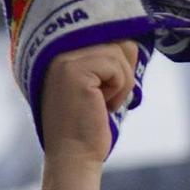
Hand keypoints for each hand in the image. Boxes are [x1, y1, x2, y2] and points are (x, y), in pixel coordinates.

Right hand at [32, 39, 140, 189]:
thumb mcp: (97, 84)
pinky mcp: (74, 69)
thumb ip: (105, 59)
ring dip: (122, 83)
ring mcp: (64, 57)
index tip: (109, 87)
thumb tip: (132, 41)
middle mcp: (57, 48)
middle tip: (106, 97)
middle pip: (116, 38)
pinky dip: (119, 89)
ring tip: (102, 103)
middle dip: (123, 71)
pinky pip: (117, 67)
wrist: (74, 157)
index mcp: (60, 50)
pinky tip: (102, 106)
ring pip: (119, 52)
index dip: (120, 58)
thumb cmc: (89, 125)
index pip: (105, 32)